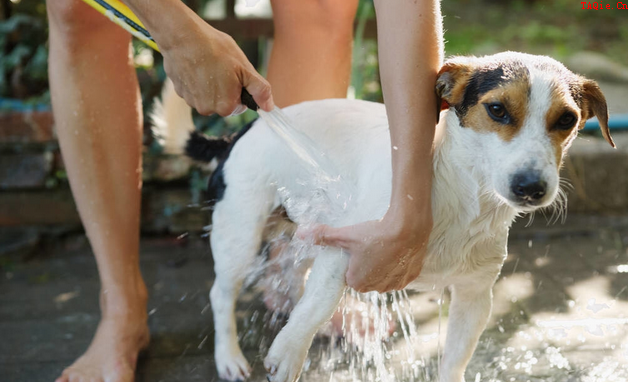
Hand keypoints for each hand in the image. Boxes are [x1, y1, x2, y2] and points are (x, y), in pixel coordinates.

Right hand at [160, 21, 272, 115]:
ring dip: (210, 84)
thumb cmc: (215, 49)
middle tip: (221, 67)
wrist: (183, 37)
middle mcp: (207, 110)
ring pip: (208, 97)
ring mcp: (191, 102)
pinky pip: (194, 90)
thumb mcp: (245, 68)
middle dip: (225, 88)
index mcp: (226, 107)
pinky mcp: (180, 92)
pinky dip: (196, 80)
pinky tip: (196, 65)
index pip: (239, 105)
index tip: (234, 74)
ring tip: (208, 65)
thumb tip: (269, 107)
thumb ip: (259, 90)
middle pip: (223, 102)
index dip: (239, 89)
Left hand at [297, 208, 431, 292]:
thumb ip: (323, 236)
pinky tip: (397, 251)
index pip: (350, 275)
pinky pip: (401, 274)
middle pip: (367, 277)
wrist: (408, 228)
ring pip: (385, 277)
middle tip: (370, 245)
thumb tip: (300, 233)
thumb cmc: (374, 233)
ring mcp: (395, 284)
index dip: (352, 262)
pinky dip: (399, 265)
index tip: (356, 249)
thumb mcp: (345, 234)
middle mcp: (377, 288)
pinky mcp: (411, 277)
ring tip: (384, 247)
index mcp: (358, 282)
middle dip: (367, 265)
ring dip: (383, 266)